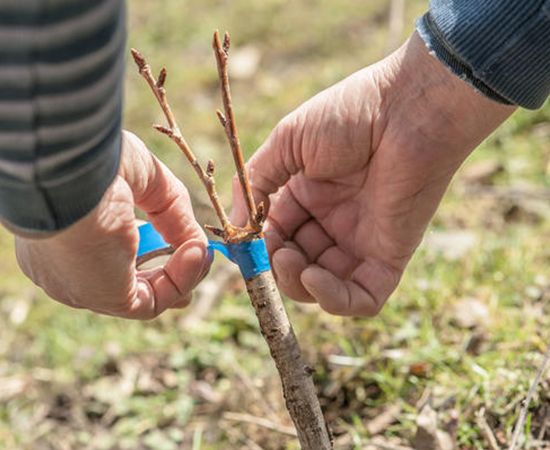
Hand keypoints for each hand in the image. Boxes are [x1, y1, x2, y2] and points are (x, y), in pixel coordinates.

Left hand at [14, 131, 208, 318]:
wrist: (71, 171)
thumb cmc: (96, 163)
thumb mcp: (144, 180)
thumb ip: (171, 212)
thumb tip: (198, 245)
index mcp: (64, 234)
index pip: (107, 254)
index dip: (148, 250)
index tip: (176, 240)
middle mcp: (67, 267)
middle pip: (126, 282)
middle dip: (168, 273)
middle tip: (197, 255)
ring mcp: (84, 286)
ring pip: (143, 296)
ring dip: (181, 275)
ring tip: (203, 251)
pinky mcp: (104, 297)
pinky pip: (153, 301)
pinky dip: (181, 280)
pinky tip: (196, 254)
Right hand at [235, 32, 514, 315]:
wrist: (409, 108)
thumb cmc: (350, 115)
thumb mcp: (289, 141)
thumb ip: (257, 181)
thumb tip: (234, 226)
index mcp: (309, 195)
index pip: (276, 234)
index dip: (259, 244)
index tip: (245, 244)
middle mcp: (333, 222)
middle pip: (297, 265)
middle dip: (277, 267)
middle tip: (273, 252)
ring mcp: (361, 242)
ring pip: (324, 288)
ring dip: (298, 284)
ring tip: (291, 260)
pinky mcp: (389, 257)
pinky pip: (362, 298)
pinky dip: (334, 299)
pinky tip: (315, 277)